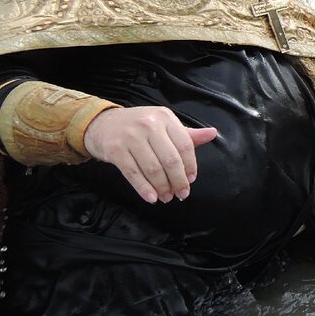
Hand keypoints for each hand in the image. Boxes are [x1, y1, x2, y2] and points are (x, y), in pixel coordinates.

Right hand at [83, 106, 216, 203]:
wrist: (102, 124)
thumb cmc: (138, 126)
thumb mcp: (163, 124)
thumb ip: (187, 134)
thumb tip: (213, 134)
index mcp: (165, 117)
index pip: (185, 145)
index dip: (190, 166)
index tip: (191, 180)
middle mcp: (149, 125)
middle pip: (170, 159)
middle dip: (178, 181)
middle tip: (181, 194)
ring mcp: (131, 137)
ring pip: (153, 168)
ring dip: (162, 187)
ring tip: (166, 198)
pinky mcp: (115, 150)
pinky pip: (133, 173)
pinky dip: (144, 188)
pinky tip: (152, 198)